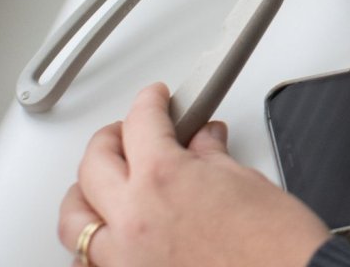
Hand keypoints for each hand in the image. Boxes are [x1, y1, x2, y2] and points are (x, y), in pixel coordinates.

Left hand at [58, 83, 329, 266]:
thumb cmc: (275, 244)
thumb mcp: (246, 181)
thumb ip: (212, 156)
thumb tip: (204, 141)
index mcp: (163, 178)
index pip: (141, 121)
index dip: (151, 101)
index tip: (157, 99)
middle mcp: (132, 218)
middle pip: (95, 163)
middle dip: (112, 137)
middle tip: (131, 130)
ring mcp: (123, 260)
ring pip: (74, 219)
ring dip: (87, 192)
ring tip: (106, 181)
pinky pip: (88, 262)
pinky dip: (92, 245)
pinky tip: (109, 235)